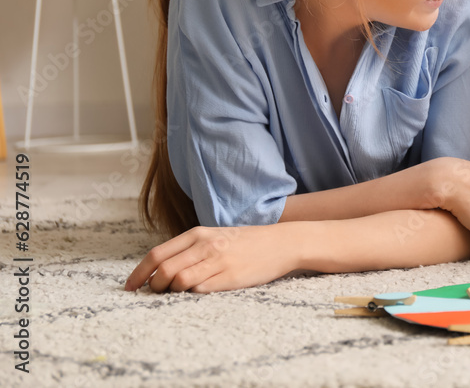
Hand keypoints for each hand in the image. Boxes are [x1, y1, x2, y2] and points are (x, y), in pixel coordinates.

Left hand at [125, 224, 298, 293]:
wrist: (281, 243)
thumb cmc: (246, 242)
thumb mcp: (215, 236)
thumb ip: (190, 249)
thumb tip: (161, 269)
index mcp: (198, 234)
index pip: (157, 254)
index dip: (138, 273)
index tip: (129, 287)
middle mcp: (205, 246)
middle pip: (164, 269)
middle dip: (151, 286)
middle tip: (151, 294)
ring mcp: (217, 262)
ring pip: (178, 281)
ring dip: (170, 292)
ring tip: (175, 294)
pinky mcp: (230, 278)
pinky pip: (200, 290)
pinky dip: (192, 295)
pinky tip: (198, 293)